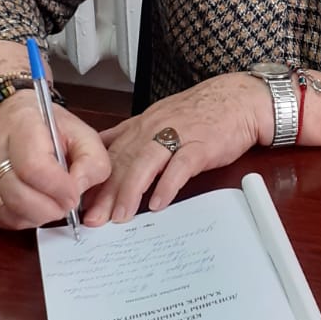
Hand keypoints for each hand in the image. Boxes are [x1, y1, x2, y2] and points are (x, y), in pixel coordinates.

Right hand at [0, 90, 110, 230]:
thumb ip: (92, 160)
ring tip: (52, 205)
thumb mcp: (81, 133)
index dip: (58, 188)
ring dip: (37, 216)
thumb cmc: (47, 125)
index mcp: (22, 125)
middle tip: (66, 204)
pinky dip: (22, 219)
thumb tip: (78, 189)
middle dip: (50, 208)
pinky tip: (36, 207)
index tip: (74, 195)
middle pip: (17, 195)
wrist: (7, 115)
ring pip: (7, 211)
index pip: (33, 167)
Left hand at [81, 73, 271, 224]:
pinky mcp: (200, 145)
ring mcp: (177, 136)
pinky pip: (180, 166)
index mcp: (142, 125)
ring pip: (145, 164)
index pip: (110, 154)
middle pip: (123, 162)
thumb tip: (105, 151)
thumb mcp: (159, 119)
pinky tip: (158, 204)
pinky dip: (167, 185)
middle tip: (93, 218)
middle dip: (105, 193)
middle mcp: (154, 129)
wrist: (238, 100)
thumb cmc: (201, 113)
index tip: (82, 202)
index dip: (94, 180)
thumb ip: (133, 136)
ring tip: (120, 216)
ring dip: (130, 191)